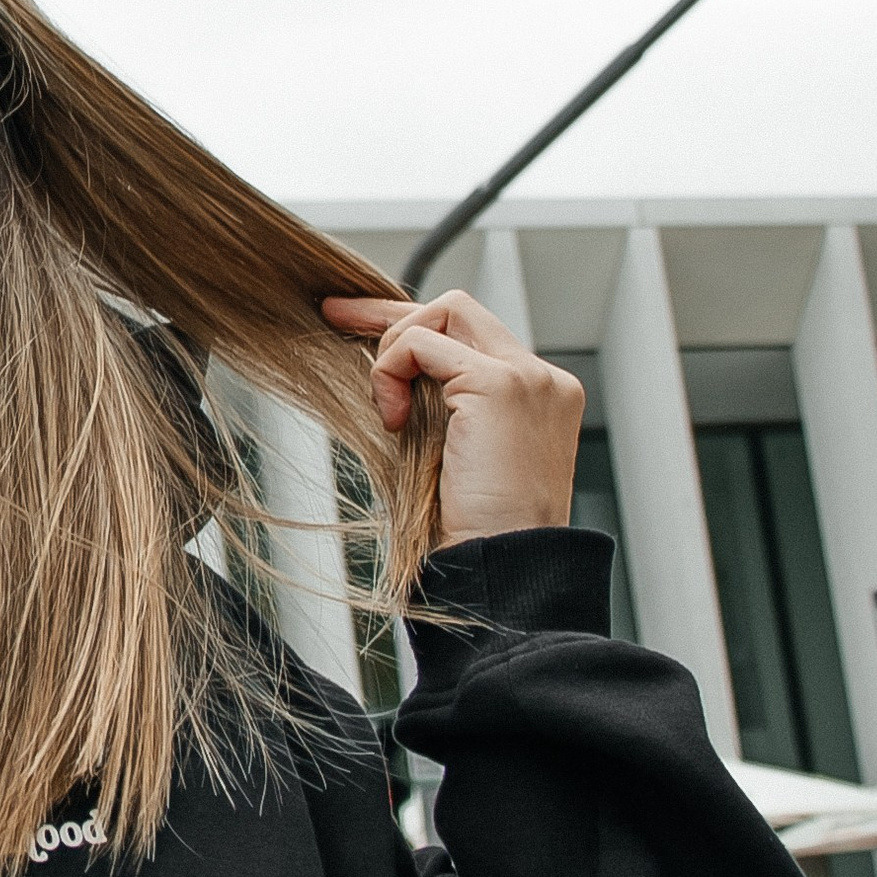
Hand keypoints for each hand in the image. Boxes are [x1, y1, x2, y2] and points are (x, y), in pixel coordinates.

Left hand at [320, 290, 583, 546]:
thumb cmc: (476, 530)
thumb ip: (445, 410)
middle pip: (458, 310)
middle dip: (388, 311)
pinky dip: (391, 372)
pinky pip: (422, 345)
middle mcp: (542, 377)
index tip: (357, 323)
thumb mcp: (459, 454)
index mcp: (540, 394)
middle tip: (333, 314)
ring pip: (442, 313)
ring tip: (387, 410)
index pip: (473, 335)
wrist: (502, 567)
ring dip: (394, 352)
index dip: (414, 326)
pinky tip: (393, 418)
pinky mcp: (498, 385)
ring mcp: (526, 377)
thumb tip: (394, 378)